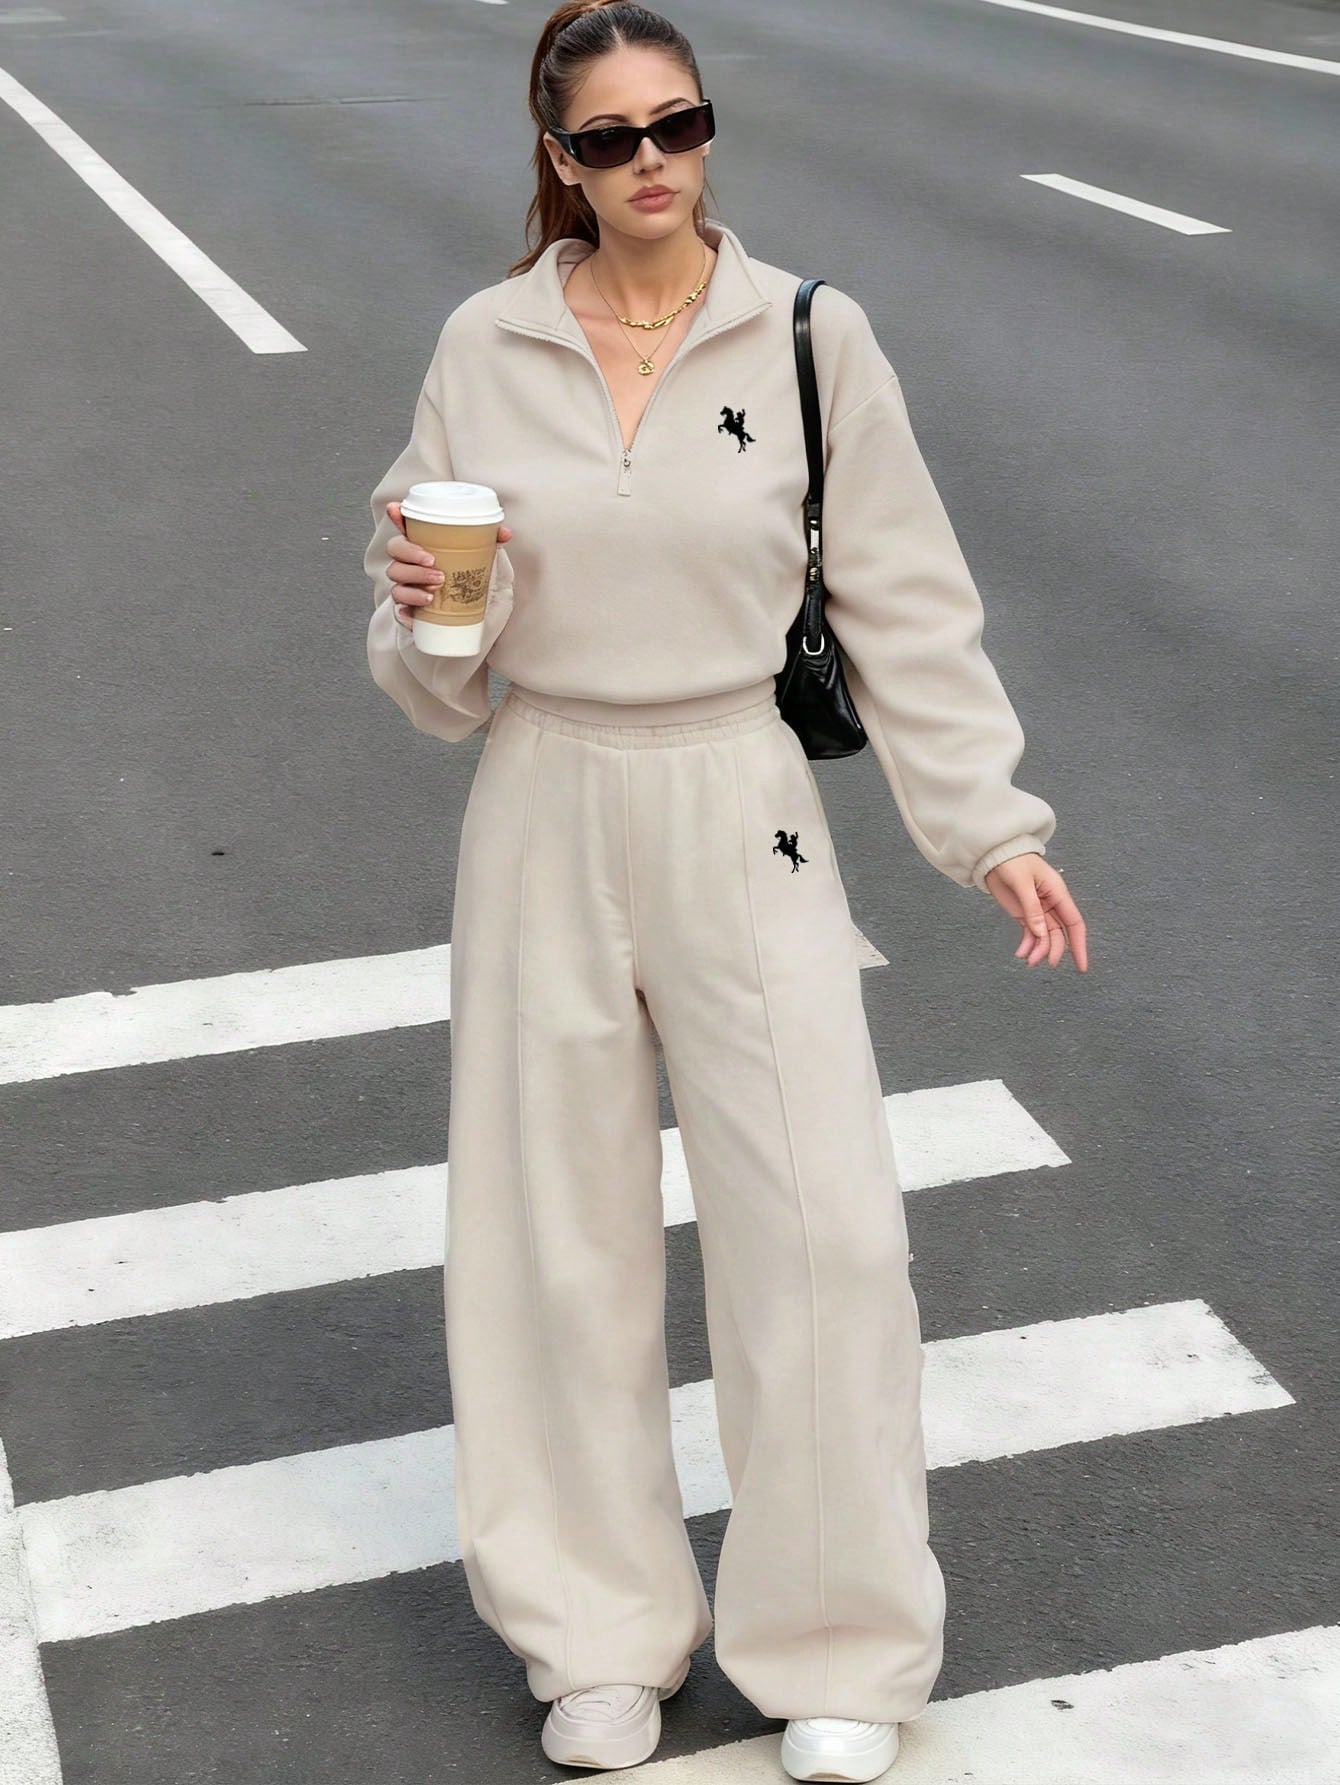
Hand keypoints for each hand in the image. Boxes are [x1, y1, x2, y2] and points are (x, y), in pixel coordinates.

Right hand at [385, 499, 513, 630]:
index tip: (395, 508)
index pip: (403, 525)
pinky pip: (399, 602)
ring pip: (395, 574)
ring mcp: (405, 582)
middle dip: (411, 553)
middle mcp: (408, 560)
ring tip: (438, 585)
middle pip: (395, 548)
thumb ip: (490, 542)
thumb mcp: (480, 559)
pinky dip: (411, 601)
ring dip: (415, 578)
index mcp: (422, 543)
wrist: (466, 615)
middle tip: (433, 562)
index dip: (396, 515)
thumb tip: (505, 532)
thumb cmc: (466, 580)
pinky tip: (425, 602)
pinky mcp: (406, 604)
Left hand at [984, 853, 1087, 970]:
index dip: (1080, 945)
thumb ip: (1032, 909)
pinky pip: (1030, 933)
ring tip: (1027, 960)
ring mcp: (1038, 910)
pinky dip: (1027, 945)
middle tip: (1044, 963)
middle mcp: (1051, 904)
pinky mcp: (1024, 913)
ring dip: (1038, 950)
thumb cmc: (1013, 861)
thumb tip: (1041, 933)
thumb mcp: (1022, 882)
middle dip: (1054, 951)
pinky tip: (1021, 952)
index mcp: (1057, 893)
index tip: (1082, 966)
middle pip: (1060, 934)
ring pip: (1045, 937)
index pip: (1074, 923)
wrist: (995, 854)